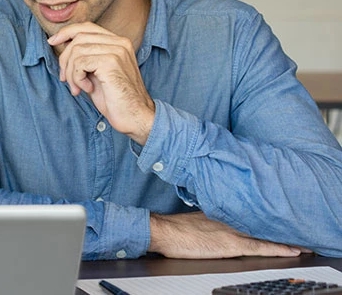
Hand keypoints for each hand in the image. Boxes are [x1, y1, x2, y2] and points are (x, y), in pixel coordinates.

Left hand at [47, 22, 155, 144]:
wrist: (135, 116)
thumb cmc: (115, 98)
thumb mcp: (97, 72)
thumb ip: (86, 57)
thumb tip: (62, 45)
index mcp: (118, 42)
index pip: (87, 27)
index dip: (66, 32)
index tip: (52, 41)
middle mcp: (119, 42)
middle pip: (78, 38)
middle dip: (65, 59)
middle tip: (65, 79)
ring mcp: (116, 51)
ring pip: (76, 51)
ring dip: (70, 73)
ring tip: (77, 88)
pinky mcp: (110, 62)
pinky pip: (79, 63)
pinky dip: (77, 78)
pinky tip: (87, 89)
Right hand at [148, 211, 305, 258]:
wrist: (162, 231)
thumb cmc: (173, 229)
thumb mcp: (193, 220)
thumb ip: (208, 220)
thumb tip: (212, 223)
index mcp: (221, 214)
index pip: (249, 216)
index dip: (266, 219)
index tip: (279, 220)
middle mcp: (230, 221)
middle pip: (261, 225)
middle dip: (281, 228)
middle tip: (300, 229)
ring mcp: (232, 232)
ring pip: (265, 235)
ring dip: (286, 239)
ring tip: (304, 243)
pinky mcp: (230, 245)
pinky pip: (260, 247)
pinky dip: (277, 248)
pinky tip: (291, 251)